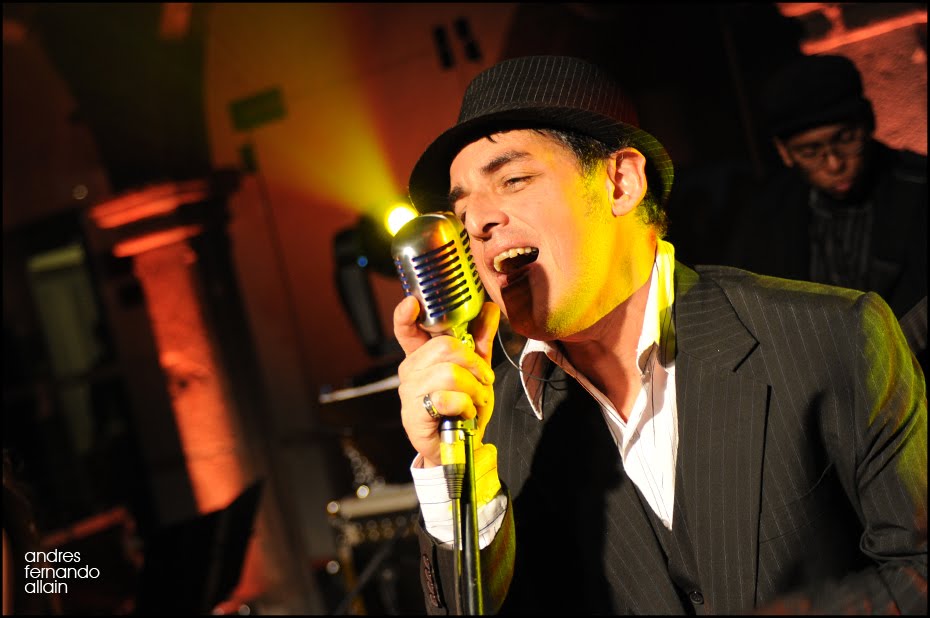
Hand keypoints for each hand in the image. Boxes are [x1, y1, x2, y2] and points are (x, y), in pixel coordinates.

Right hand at [394, 296, 499, 466]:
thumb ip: (480, 340)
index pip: (406, 330)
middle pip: (444, 347)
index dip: (405, 315)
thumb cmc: (464, 407)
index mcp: (421, 355)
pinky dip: (466, 406)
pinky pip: (446, 398)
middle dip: (474, 363)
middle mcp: (410, 370)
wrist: (461, 447)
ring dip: (474, 389)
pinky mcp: (413, 415)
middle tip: (483, 380)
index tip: (412, 302)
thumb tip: (490, 308)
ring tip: (476, 401)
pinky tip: (464, 414)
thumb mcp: (477, 370)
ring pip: (449, 374)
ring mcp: (409, 393)